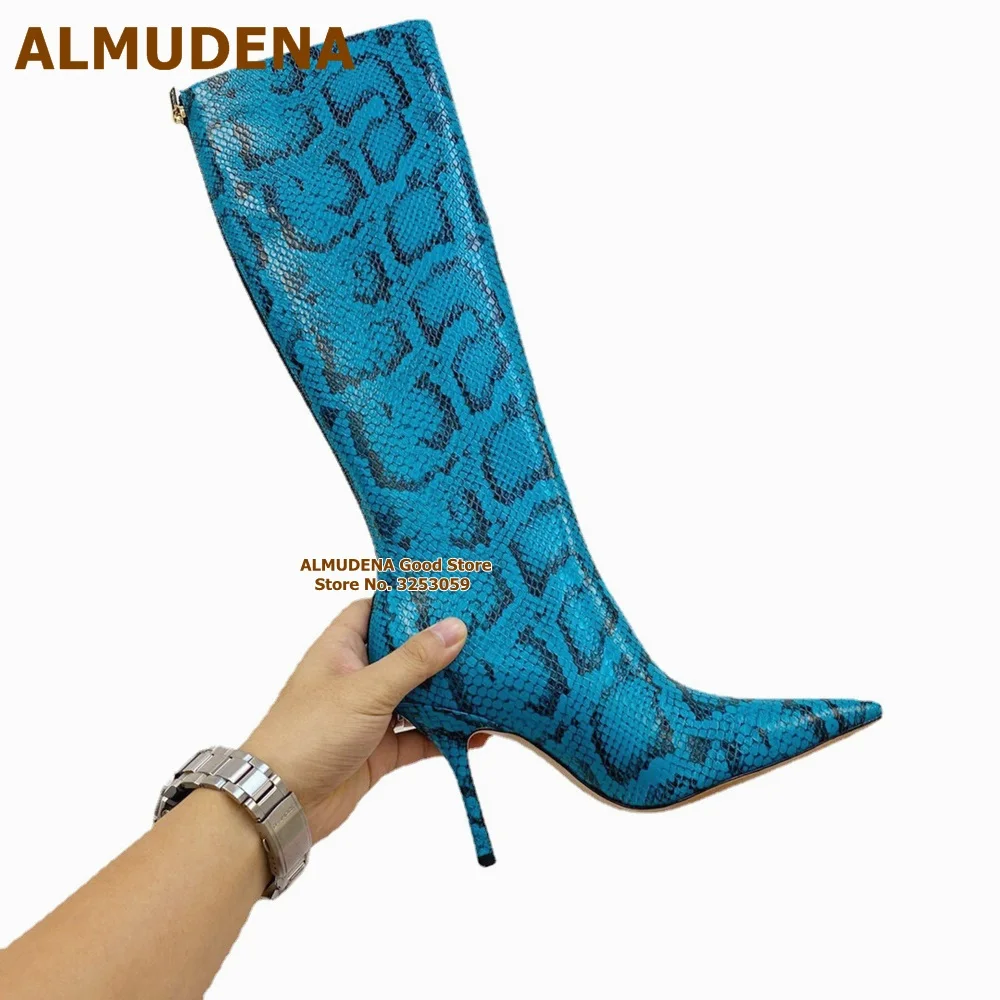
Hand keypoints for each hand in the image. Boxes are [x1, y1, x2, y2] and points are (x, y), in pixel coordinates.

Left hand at [243, 599, 476, 841]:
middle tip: (483, 635)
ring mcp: (368, 715)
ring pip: (415, 696)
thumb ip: (413, 660)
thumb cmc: (310, 733)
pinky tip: (477, 733)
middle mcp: (355, 677)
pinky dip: (445, 735)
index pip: (375, 611)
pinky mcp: (379, 750)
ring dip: (446, 694)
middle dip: (438, 648)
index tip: (447, 594)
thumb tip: (456, 627)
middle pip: (403, 653)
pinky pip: (418, 737)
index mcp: (341, 648)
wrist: (281, 803)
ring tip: (489, 681)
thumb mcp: (367, 689)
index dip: (406, 601)